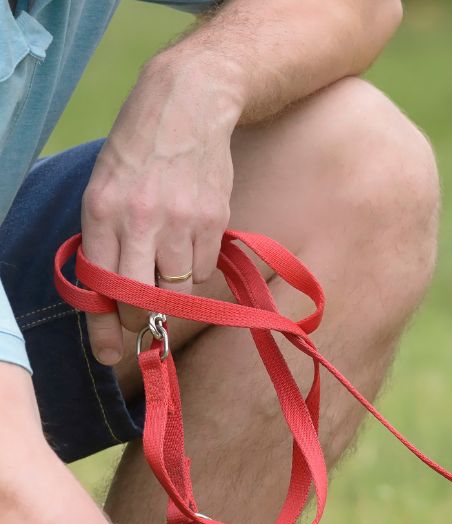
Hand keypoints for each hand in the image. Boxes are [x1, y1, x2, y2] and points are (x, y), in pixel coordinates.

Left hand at [80, 55, 238, 364]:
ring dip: (176, 288)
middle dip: (144, 316)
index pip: (102, 285)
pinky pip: (206, 269)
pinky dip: (199, 265)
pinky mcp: (213, 221)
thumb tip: (109, 298)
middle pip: (143, 299)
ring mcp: (180, 222)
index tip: (110, 353)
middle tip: (147, 315)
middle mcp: (139, 219)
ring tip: (171, 260)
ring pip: (180, 289)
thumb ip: (105, 240)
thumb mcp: (105, 188)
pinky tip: (192, 237)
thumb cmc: (139, 151)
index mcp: (101, 211)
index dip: (107, 326)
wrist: (187, 105)